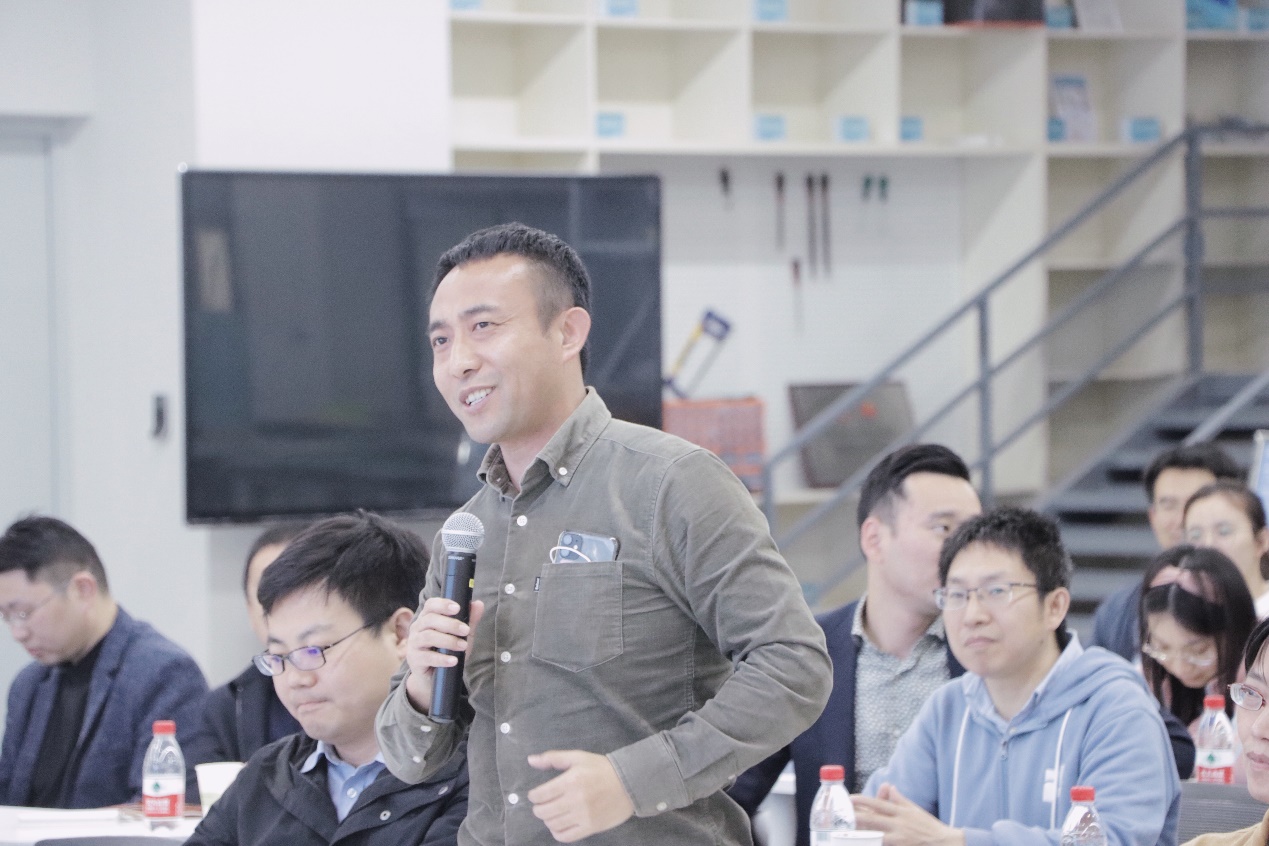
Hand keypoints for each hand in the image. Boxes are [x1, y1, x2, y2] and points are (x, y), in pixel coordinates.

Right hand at [403, 597, 484, 713]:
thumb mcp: (461, 635)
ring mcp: (414, 643)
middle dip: (450, 624)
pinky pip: (427, 657)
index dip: (443, 604)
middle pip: (430, 619)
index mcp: (427, 617)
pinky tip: (454, 661)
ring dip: (448, 641)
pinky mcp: (414, 659)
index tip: (458, 608)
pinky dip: (442, 658)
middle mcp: (417, 628)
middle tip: (466, 630)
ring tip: (464, 646)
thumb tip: (478, 604)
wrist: (434, 677)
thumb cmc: (447, 650)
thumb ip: (469, 620)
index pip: (430, 605)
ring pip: (428, 637)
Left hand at [526, 750, 634, 841]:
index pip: (540, 795)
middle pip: (543, 812)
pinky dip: (557, 832)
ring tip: (552, 813)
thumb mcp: (578, 757)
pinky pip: (565, 836)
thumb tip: (531, 760)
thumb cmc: (601, 768)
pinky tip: (559, 824)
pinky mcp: (590, 828)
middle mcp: (575, 800)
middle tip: (543, 804)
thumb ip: (553, 758)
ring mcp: (583, 816)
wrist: (629, 783)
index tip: (535, 795)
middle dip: (538, 808)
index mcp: (571, 780)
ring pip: (552, 824)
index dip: (533, 796)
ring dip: (548, 819)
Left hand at [852, 784, 964, 845]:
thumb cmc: (930, 827)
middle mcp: (900, 824)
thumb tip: (889, 786)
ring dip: (863, 835)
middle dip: (857, 817)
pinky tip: (865, 842)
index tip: (850, 799)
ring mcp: (901, 838)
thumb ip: (900, 799)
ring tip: (848, 834)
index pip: (879, 805)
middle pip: (874, 820)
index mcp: (902, 812)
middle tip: (843, 816)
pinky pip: (884, 845)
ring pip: (877, 836)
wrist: (947, 843)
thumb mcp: (915, 810)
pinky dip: (875, 843)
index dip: (864, 801)